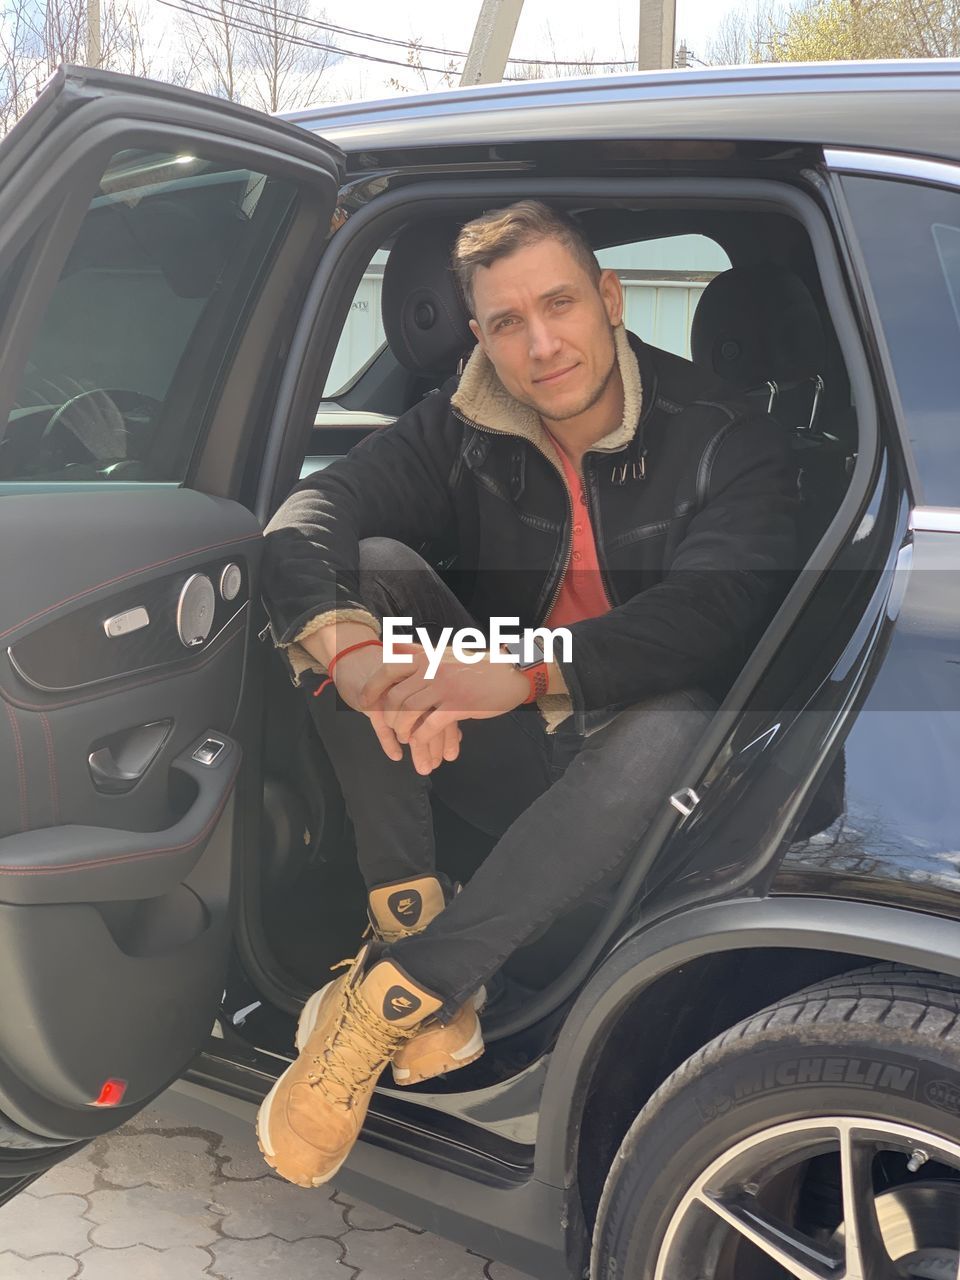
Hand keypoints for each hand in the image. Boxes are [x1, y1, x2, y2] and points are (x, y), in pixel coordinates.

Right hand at [332, 643, 461, 774]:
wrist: (357, 658)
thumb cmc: (390, 678)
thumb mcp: (416, 692)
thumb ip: (437, 712)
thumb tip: (458, 735)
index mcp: (427, 680)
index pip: (441, 710)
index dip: (447, 736)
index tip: (450, 755)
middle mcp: (412, 685)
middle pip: (427, 719)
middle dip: (433, 745)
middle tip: (436, 764)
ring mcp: (392, 692)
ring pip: (408, 724)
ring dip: (417, 748)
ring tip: (424, 767)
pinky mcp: (372, 699)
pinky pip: (381, 724)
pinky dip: (389, 741)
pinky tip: (397, 755)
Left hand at [360, 643, 528, 753]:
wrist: (510, 674)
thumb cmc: (476, 665)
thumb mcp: (444, 652)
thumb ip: (417, 650)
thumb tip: (391, 645)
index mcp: (426, 656)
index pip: (388, 669)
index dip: (372, 688)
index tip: (364, 702)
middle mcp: (432, 669)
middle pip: (395, 696)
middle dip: (388, 716)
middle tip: (390, 727)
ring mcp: (445, 687)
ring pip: (409, 712)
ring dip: (402, 729)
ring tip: (405, 736)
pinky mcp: (458, 705)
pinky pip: (429, 725)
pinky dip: (420, 737)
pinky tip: (419, 741)